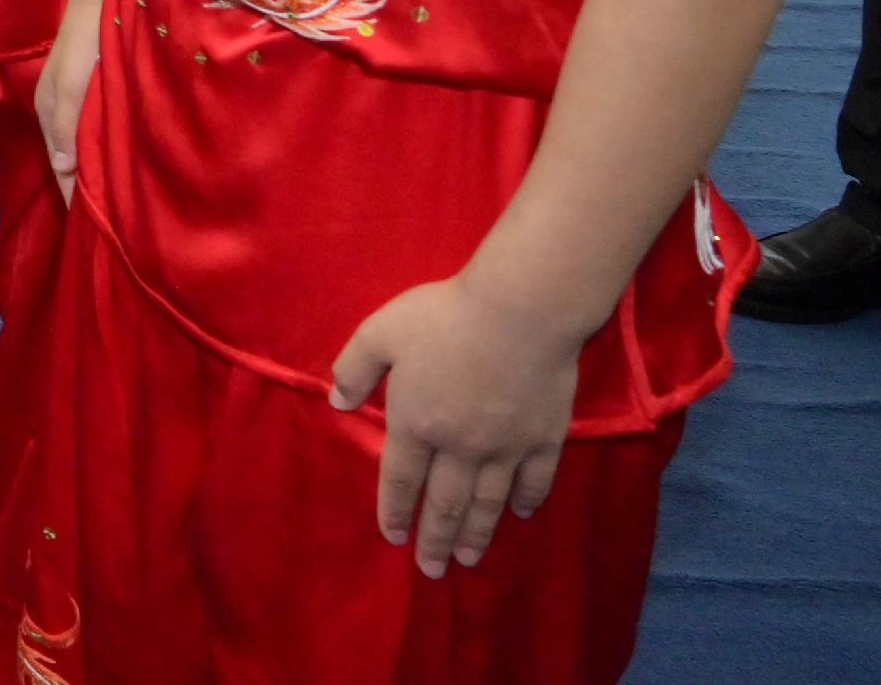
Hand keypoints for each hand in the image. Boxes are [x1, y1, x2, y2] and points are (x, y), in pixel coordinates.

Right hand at [37, 7, 97, 201]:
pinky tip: (113, 154)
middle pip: (66, 157)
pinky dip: (97, 146)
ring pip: (78, 143)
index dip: (71, 192)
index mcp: (47, 112)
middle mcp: (56, 110)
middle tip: (104, 217)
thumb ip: (66, 126)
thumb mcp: (71, 86)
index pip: (58, 164)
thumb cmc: (83, 45)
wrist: (97, 2)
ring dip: (90, 166)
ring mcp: (72, 99)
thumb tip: (64, 169)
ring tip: (110, 194)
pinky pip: (90, 127)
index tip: (88, 225)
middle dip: (79, 184)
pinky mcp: (88, 90)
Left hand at [328, 272, 585, 577]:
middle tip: (432, 570)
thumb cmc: (444, 317)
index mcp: (417, 423)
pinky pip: (534, 480)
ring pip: (488, 502)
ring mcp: (506, 446)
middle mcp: (460, 446)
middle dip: (436, 539)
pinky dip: (526, 501)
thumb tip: (336, 401)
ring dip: (477, 534)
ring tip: (469, 560)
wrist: (519, 312)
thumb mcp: (381, 332)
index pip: (401, 479)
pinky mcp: (544, 438)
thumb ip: (354, 368)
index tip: (393, 537)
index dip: (395, 511)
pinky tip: (520, 515)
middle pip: (445, 503)